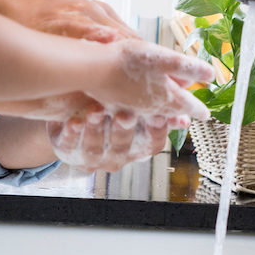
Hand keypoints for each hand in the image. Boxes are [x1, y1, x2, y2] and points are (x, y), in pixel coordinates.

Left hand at [47, 109, 188, 171]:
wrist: (69, 104)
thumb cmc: (108, 101)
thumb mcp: (133, 100)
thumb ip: (156, 104)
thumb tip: (187, 110)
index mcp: (136, 143)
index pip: (152, 144)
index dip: (155, 133)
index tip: (157, 116)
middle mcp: (116, 154)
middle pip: (124, 148)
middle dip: (124, 132)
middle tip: (125, 114)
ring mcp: (91, 154)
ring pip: (96, 149)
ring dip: (97, 131)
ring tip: (95, 111)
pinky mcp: (67, 149)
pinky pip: (70, 146)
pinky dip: (73, 134)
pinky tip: (74, 121)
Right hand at [86, 39, 212, 118]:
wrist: (94, 70)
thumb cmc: (129, 62)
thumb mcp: (165, 60)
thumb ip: (188, 68)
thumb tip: (211, 76)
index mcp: (167, 97)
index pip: (188, 105)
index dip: (199, 109)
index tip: (206, 115)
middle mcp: (152, 107)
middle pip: (171, 111)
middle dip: (181, 114)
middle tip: (188, 119)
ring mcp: (134, 107)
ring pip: (153, 113)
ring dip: (163, 114)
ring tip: (168, 114)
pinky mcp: (117, 103)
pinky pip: (135, 110)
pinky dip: (142, 110)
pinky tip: (138, 105)